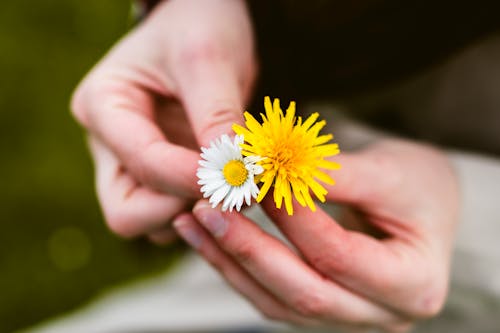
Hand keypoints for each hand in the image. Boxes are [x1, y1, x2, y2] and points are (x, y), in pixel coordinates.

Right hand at [71, 0, 255, 242]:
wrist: (203, 22)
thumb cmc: (198, 26)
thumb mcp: (208, 59)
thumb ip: (218, 117)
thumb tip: (235, 174)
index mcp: (103, 106)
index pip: (141, 161)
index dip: (191, 177)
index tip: (240, 177)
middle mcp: (109, 145)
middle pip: (128, 213)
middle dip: (183, 208)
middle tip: (234, 191)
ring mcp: (134, 165)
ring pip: (155, 222)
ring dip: (198, 213)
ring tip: (241, 184)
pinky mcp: (162, 176)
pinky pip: (178, 213)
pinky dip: (207, 209)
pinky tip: (238, 186)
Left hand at [174, 139, 458, 331]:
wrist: (421, 202)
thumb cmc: (416, 185)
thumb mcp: (388, 171)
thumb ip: (331, 175)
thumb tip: (267, 169)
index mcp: (413, 285)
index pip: (337, 254)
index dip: (292, 216)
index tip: (253, 176)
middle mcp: (382, 315)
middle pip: (304, 293)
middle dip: (248, 248)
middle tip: (206, 207)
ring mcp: (347, 317)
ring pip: (278, 301)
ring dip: (230, 260)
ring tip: (193, 219)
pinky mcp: (319, 305)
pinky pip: (270, 295)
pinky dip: (237, 266)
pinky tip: (208, 236)